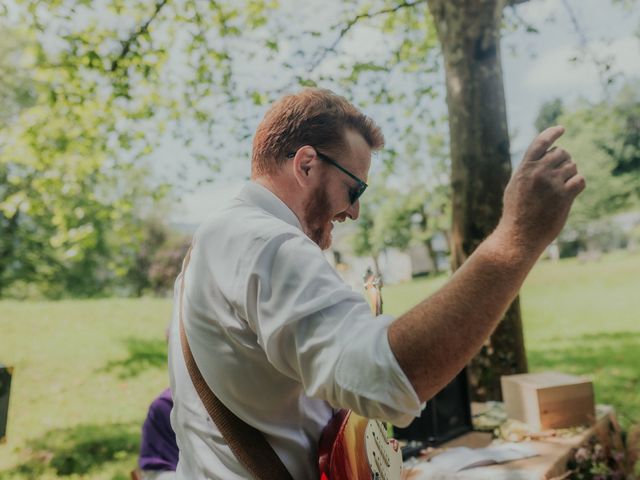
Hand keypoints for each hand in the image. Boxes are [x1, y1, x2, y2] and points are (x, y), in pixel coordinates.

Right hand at [498, 126, 585, 252]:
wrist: (518, 235)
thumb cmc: (515, 213)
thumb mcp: (515, 187)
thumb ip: (527, 171)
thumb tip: (542, 158)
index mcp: (524, 168)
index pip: (541, 142)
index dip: (553, 132)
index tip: (561, 128)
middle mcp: (538, 172)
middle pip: (562, 153)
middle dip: (564, 161)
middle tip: (560, 174)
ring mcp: (552, 183)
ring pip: (572, 166)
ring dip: (570, 174)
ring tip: (561, 187)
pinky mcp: (564, 196)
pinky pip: (580, 180)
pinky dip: (577, 184)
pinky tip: (570, 193)